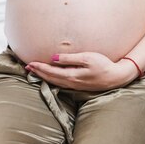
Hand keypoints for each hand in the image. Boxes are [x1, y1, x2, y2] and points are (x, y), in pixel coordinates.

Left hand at [25, 52, 139, 90]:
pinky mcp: (78, 85)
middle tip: (27, 67)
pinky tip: (50, 77)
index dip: (40, 67)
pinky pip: (61, 83)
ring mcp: (75, 85)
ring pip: (55, 82)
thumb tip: (54, 58)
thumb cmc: (103, 65)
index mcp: (72, 75)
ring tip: (34, 72)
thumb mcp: (87, 58)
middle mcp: (72, 82)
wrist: (116, 77)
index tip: (30, 63)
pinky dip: (52, 79)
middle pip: (50, 78)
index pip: (51, 72)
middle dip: (38, 72)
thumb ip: (70, 58)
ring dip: (44, 76)